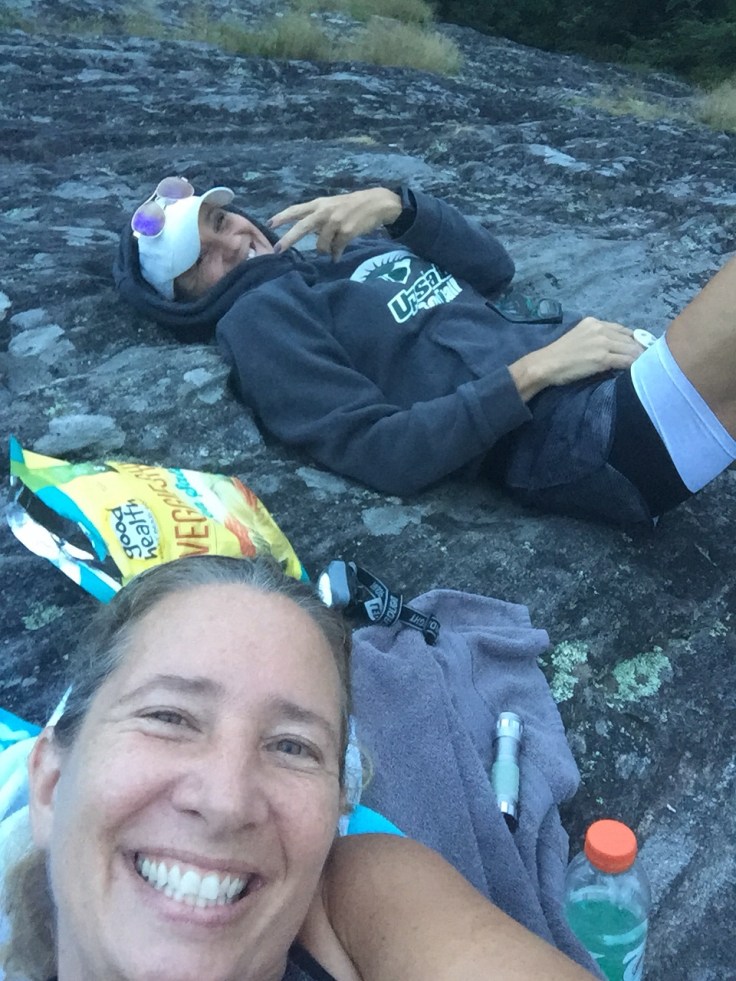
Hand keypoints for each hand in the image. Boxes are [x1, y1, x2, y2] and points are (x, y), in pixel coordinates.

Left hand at [269, 188, 402, 258]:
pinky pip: (336, 249)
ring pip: (321, 244)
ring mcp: (335, 222)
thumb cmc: (353, 206)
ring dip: (324, 250)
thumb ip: (320, 220)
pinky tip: (337, 256)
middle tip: (277, 250)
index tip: (269, 224)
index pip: (296, 210)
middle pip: (302, 226)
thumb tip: (314, 239)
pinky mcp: (346, 232)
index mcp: (319, 204)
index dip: (282, 217)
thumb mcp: (333, 207)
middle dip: (288, 239)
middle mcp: (325, 211)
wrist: (377, 203)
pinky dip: (336, 254)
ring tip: (331, 249)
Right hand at [510, 316, 645, 400]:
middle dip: (640, 348)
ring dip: (640, 358)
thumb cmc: (558, 355)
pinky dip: (634, 366)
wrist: (546, 364)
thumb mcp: (578, 337)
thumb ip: (595, 337)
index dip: (632, 339)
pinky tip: (638, 372)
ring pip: (630, 349)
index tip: (639, 347)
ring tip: (647, 366)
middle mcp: (599, 329)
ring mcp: (602, 343)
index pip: (621, 329)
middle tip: (649, 358)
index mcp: (593, 322)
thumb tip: (612, 347)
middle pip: (629, 338)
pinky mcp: (602, 358)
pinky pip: (625, 361)